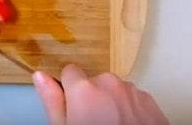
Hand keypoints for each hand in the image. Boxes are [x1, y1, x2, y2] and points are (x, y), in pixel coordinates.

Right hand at [33, 65, 167, 124]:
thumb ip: (52, 100)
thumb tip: (41, 77)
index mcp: (83, 90)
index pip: (69, 71)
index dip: (68, 90)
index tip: (72, 106)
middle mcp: (109, 83)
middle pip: (93, 82)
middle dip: (91, 98)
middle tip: (92, 122)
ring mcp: (132, 91)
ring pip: (114, 90)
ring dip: (111, 103)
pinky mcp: (149, 101)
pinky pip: (132, 98)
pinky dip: (128, 109)